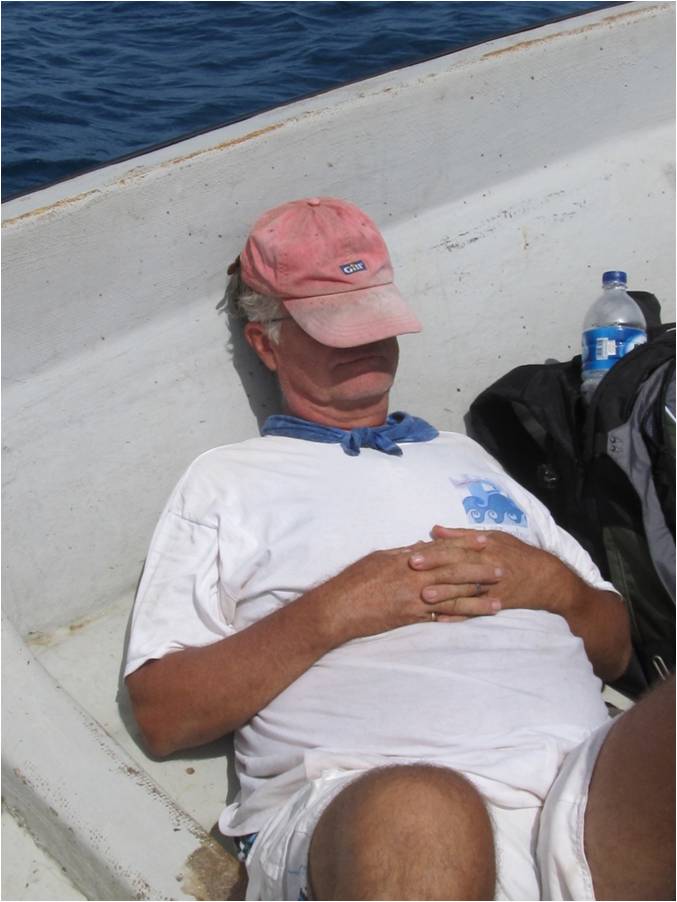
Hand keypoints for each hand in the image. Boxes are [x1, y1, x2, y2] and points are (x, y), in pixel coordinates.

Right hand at [317, 535, 503, 644]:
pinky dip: (457, 618)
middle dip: (480, 571)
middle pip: (454, 572)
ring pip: (453, 598)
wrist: (339, 608)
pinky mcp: (411, 618)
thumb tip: (421, 545)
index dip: (466, 544)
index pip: (443, 549)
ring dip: (477, 600)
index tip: (486, 541)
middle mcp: (415, 578)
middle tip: (503, 570)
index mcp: (408, 559)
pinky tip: (473, 619)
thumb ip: (403, 552)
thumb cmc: (354, 580)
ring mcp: (414, 599)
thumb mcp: (379, 558)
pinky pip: (439, 617)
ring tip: (498, 601)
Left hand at [423, 526, 578, 613]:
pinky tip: (440, 619)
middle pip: (459, 569)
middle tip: (412, 572)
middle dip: (435, 570)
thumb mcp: (494, 537)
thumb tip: (435, 530)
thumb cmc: (515, 553)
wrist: (546, 578)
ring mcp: (492, 588)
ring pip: (465, 592)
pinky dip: (459, 616)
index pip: (456, 550)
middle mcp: (488, 567)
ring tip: (424, 598)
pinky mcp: (496, 605)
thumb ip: (462, 535)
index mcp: (485, 549)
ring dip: (445, 595)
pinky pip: (475, 612)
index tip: (413, 554)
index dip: (435, 552)